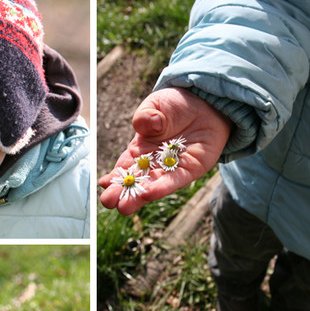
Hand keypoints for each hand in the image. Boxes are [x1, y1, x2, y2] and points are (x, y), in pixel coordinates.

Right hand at [98, 87, 233, 214]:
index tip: (104, 184)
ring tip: (125, 207)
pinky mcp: (192, 169)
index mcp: (141, 149)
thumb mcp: (154, 105)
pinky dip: (164, 187)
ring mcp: (173, 168)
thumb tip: (146, 126)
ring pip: (155, 185)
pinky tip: (150, 193)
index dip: (115, 176)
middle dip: (123, 192)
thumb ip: (145, 116)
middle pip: (137, 180)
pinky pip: (176, 179)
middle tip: (109, 202)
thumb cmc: (176, 104)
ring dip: (140, 196)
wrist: (206, 103)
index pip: (125, 166)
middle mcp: (155, 163)